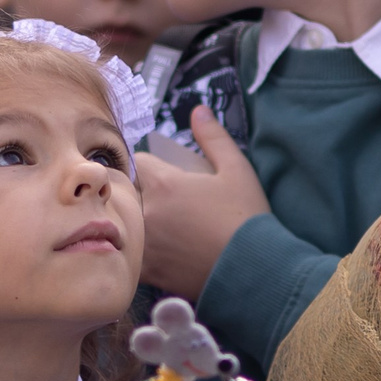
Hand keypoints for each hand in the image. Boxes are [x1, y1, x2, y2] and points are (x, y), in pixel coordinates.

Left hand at [136, 104, 269, 298]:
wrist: (253, 270)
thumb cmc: (247, 218)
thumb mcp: (236, 170)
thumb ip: (213, 137)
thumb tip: (198, 110)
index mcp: (163, 184)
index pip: (140, 161)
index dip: (152, 164)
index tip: (165, 173)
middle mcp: (146, 211)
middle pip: (128, 191)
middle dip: (141, 191)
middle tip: (164, 201)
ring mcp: (143, 242)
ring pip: (127, 222)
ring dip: (137, 221)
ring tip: (163, 227)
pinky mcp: (146, 269)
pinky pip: (132, 252)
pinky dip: (142, 249)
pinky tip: (163, 251)